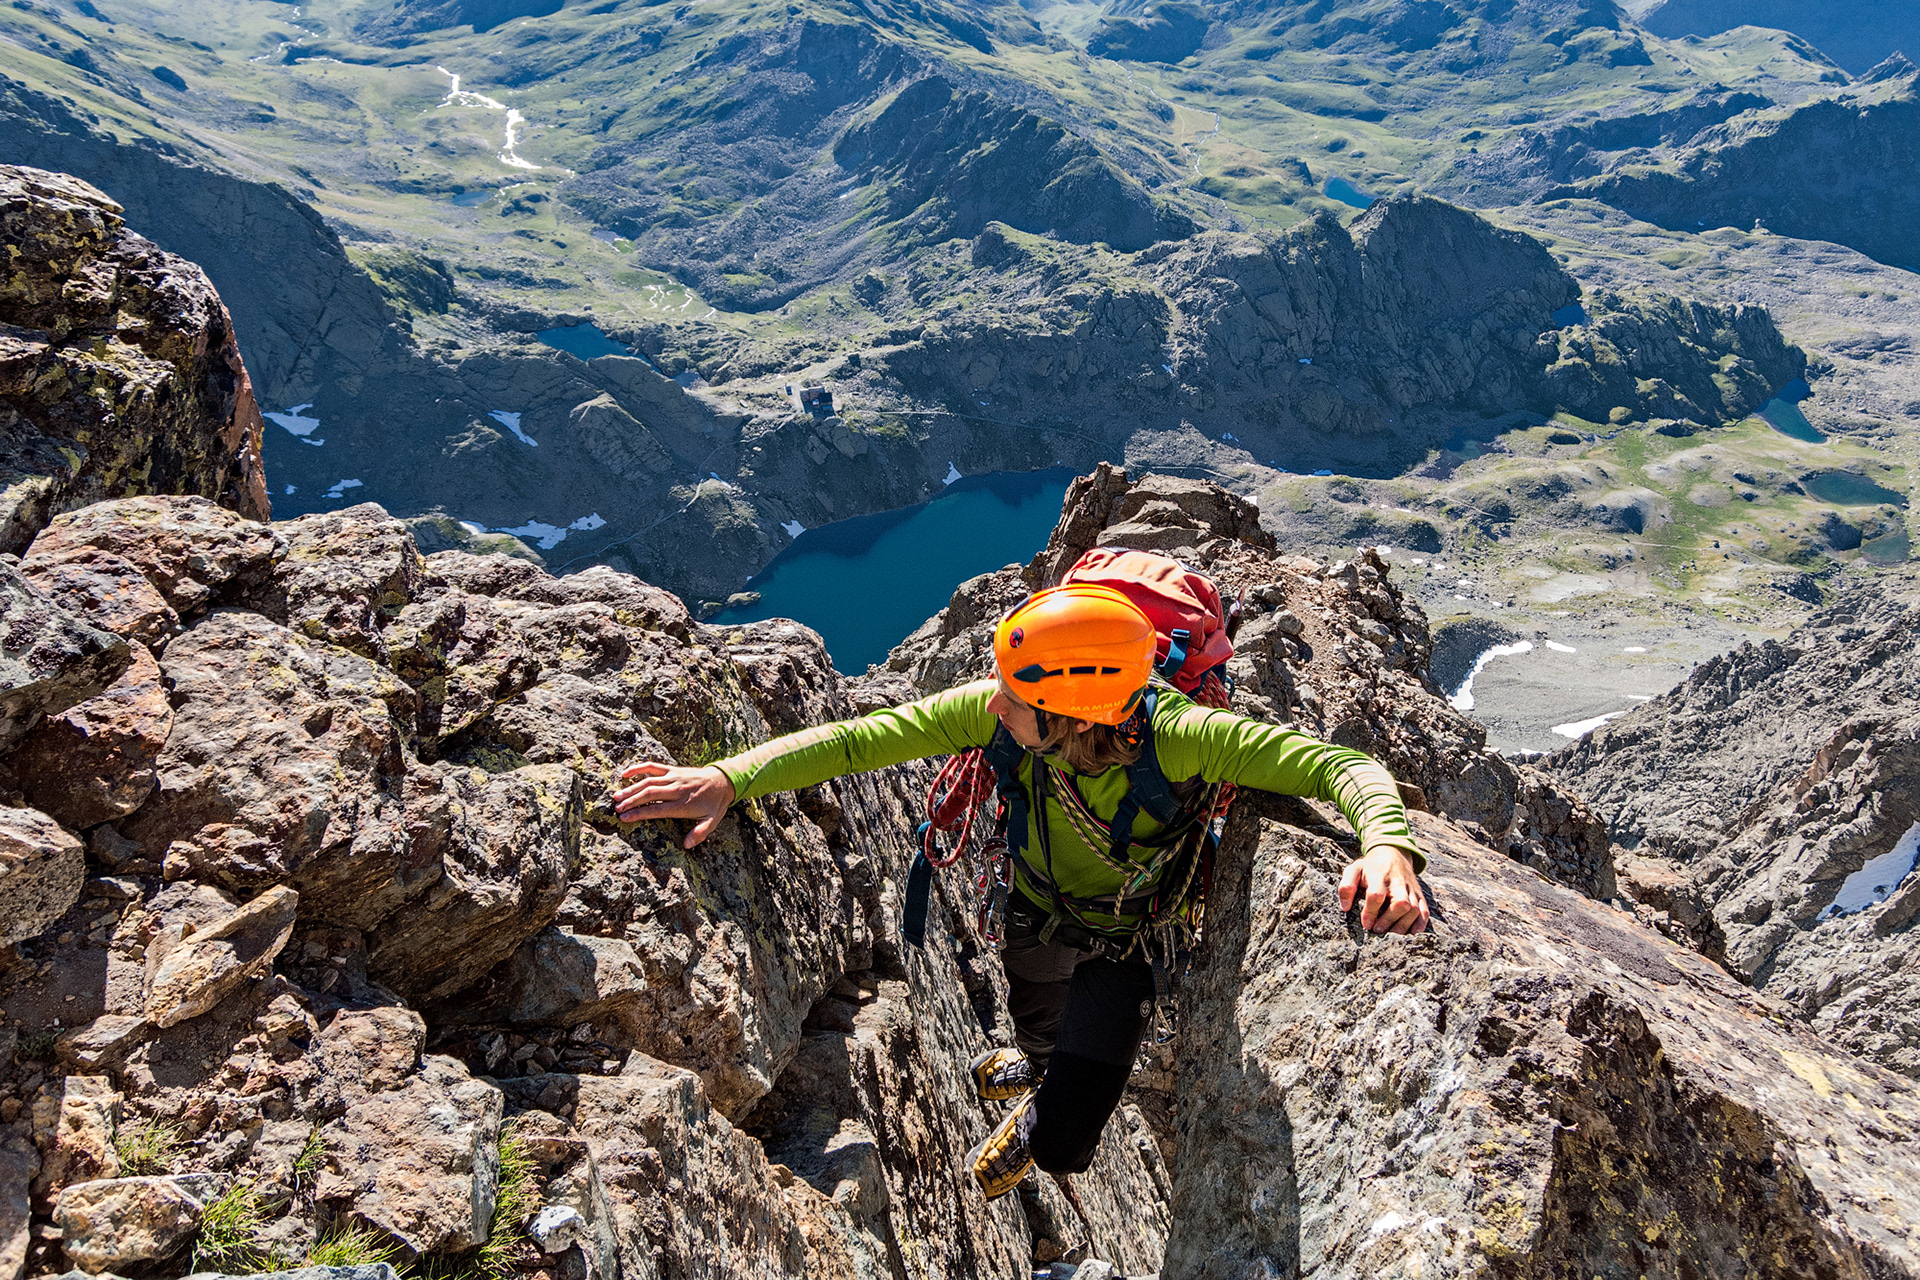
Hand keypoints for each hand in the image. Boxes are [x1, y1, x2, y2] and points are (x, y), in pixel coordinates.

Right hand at [612, 762, 735, 847]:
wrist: (723, 781)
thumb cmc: (715, 804)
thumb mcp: (712, 821)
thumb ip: (700, 833)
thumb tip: (686, 845)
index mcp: (683, 804)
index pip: (657, 809)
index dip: (639, 813)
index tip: (625, 818)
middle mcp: (677, 789)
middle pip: (649, 794)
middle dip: (631, 801)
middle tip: (616, 808)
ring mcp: (674, 777)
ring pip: (648, 781)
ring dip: (631, 788)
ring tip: (616, 797)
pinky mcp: (672, 770)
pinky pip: (653, 767)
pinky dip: (638, 768)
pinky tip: (625, 774)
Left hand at [1337, 847, 1429, 934]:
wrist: (1393, 853)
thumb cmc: (1370, 866)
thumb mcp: (1354, 870)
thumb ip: (1346, 887)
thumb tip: (1345, 907)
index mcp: (1379, 876)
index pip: (1376, 895)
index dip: (1370, 912)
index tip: (1366, 924)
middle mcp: (1397, 882)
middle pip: (1400, 904)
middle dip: (1389, 920)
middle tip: (1378, 930)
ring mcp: (1411, 888)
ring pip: (1414, 909)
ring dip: (1403, 925)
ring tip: (1391, 932)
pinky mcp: (1419, 894)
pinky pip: (1424, 910)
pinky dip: (1421, 923)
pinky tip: (1412, 932)